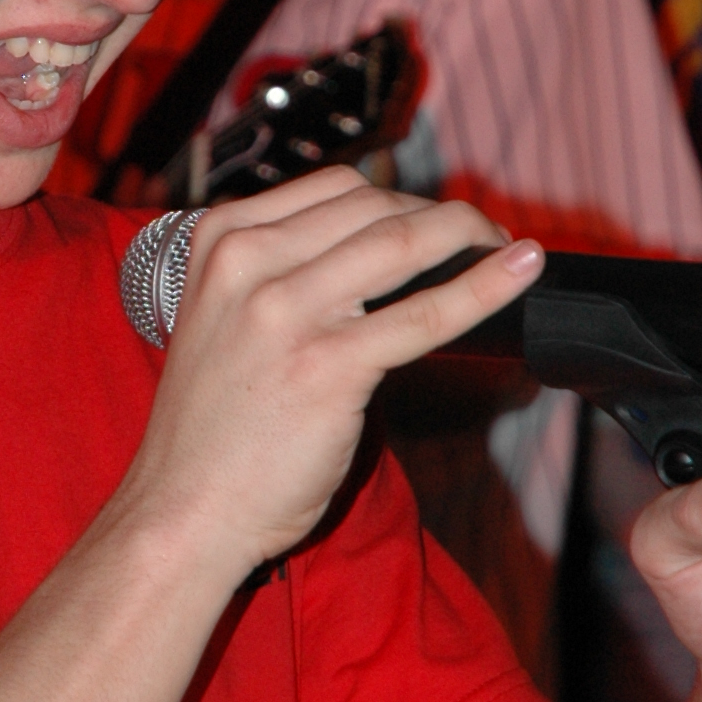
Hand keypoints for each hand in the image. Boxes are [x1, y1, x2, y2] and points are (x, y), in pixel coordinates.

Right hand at [120, 167, 542, 581]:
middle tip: (483, 240)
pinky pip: (424, 312)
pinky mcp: (327, 364)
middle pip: (375, 207)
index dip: (404, 198)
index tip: (439, 219)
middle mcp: (248, 261)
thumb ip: (285, 277)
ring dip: (471, 237)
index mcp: (221, 239)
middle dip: (442, 217)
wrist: (183, 514)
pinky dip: (484, 288)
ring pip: (404, 243)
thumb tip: (383, 255)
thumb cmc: (213, 431)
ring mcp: (285, 310)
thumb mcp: (226, 320)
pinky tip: (519, 274)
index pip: (337, 187)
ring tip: (507, 251)